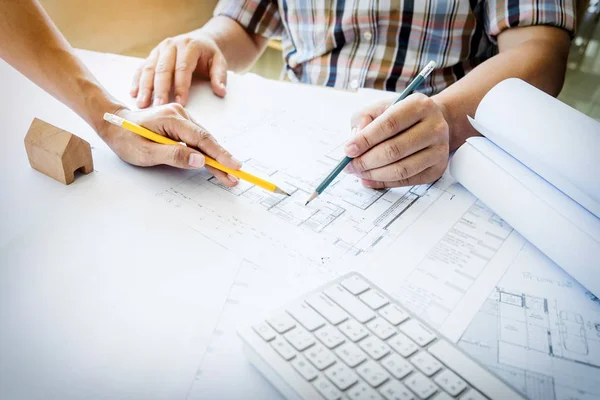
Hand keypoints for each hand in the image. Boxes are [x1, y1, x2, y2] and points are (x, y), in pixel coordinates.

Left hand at [100, 103, 240, 186]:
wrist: (114, 124)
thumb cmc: (126, 138)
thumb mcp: (146, 152)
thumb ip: (174, 156)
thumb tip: (200, 161)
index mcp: (172, 119)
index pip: (201, 139)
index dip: (219, 155)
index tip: (233, 167)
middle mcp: (180, 114)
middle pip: (206, 140)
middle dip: (222, 159)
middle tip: (235, 176)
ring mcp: (182, 117)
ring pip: (204, 140)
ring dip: (215, 157)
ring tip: (227, 174)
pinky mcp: (181, 123)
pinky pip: (198, 139)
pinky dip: (206, 152)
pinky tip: (214, 163)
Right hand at [130, 34, 226, 107]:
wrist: (199, 41)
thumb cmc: (208, 55)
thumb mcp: (219, 62)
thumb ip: (220, 76)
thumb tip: (221, 91)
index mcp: (188, 46)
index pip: (183, 68)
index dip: (181, 86)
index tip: (180, 103)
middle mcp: (171, 45)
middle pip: (162, 69)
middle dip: (159, 90)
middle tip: (158, 107)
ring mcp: (159, 50)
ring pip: (149, 69)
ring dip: (144, 88)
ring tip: (142, 104)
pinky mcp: (151, 55)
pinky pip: (142, 68)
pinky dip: (136, 81)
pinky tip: (133, 94)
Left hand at [344, 94, 449, 188]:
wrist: (431, 124)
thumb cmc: (401, 116)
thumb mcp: (380, 108)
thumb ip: (363, 119)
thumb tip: (355, 142)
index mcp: (419, 105)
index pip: (390, 124)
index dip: (366, 139)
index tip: (348, 149)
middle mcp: (435, 127)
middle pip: (394, 150)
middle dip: (366, 161)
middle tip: (350, 165)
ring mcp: (439, 150)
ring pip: (401, 169)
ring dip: (373, 174)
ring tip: (358, 173)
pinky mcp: (437, 169)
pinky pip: (407, 181)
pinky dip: (384, 183)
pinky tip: (369, 179)